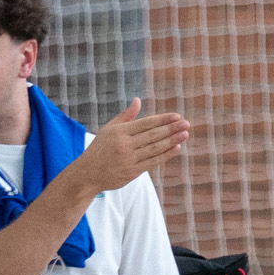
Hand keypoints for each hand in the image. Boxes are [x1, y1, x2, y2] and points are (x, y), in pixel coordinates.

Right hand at [72, 99, 190, 193]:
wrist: (87, 174)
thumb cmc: (99, 149)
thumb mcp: (109, 129)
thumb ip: (125, 116)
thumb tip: (138, 100)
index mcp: (119, 131)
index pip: (146, 123)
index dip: (163, 120)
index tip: (176, 116)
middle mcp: (124, 145)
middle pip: (153, 135)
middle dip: (171, 129)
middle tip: (186, 123)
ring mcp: (128, 159)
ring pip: (155, 148)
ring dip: (172, 141)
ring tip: (185, 134)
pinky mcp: (132, 172)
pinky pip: (152, 162)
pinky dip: (165, 155)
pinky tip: (176, 148)